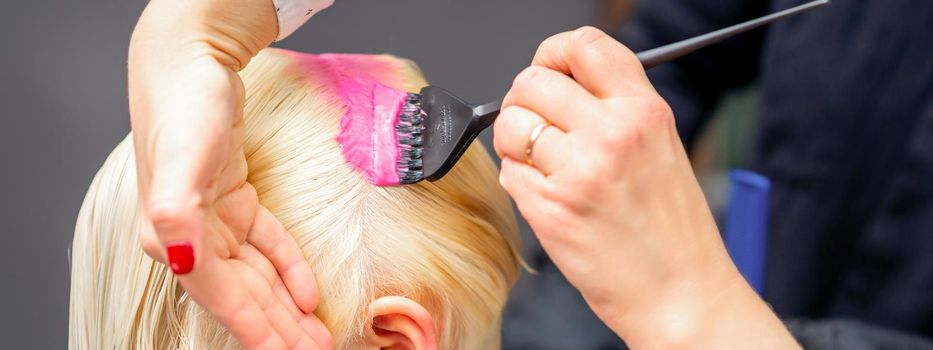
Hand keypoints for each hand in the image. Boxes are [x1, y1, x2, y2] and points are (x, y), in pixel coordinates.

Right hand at [128, 0, 331, 347]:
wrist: (190, 61)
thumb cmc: (183, 105)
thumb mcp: (182, 157)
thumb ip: (176, 211)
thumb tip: (177, 258)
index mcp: (173, 237)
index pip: (223, 298)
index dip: (258, 331)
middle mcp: (190, 235)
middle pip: (243, 296)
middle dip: (279, 329)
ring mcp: (213, 219)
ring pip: (257, 277)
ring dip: (286, 308)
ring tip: (316, 336)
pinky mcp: (233, 200)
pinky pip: (265, 245)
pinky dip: (287, 267)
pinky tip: (307, 291)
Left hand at [494, 27, 796, 347]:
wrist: (681, 294)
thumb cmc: (673, 229)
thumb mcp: (662, 146)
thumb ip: (615, 107)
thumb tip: (559, 84)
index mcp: (644, 110)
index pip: (583, 45)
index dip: (552, 53)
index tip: (547, 71)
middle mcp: (612, 133)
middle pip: (532, 81)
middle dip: (524, 101)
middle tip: (537, 126)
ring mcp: (578, 171)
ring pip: (510, 126)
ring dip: (516, 144)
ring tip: (546, 167)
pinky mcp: (551, 210)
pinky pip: (508, 174)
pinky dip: (520, 184)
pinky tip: (552, 200)